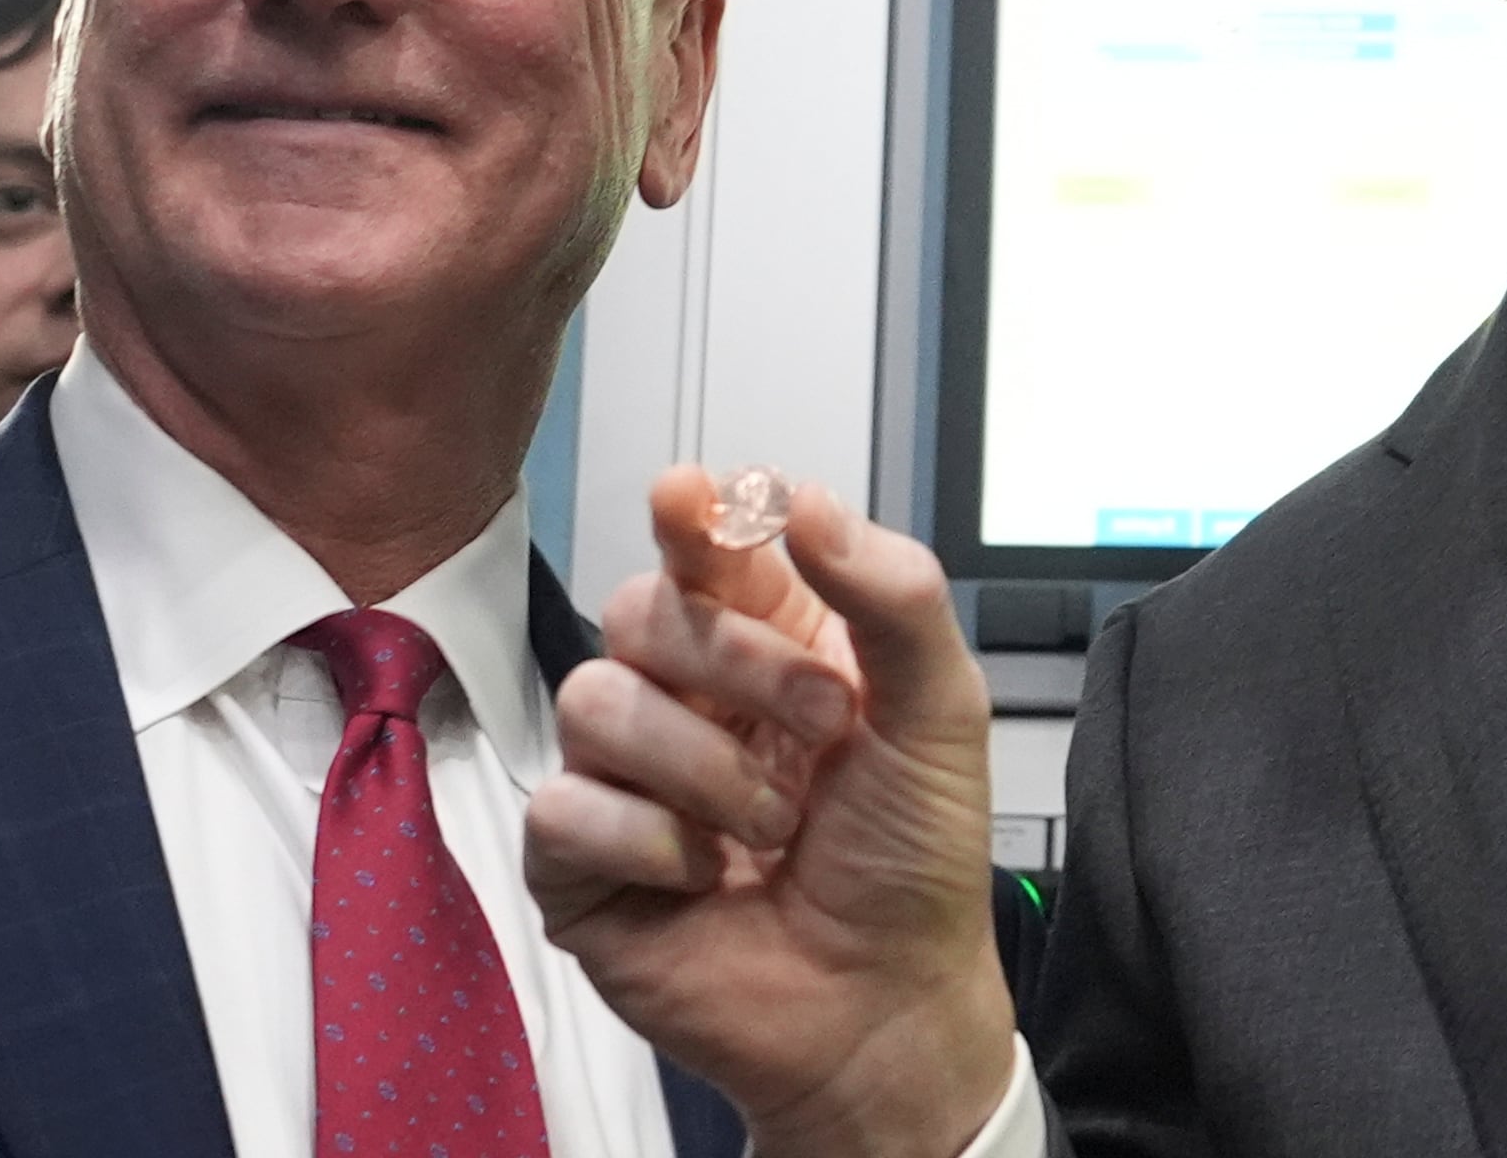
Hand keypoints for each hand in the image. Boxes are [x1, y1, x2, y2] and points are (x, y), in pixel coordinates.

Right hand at [526, 468, 1014, 1157]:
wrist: (887, 1007)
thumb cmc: (913, 866)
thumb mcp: (941, 714)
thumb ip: (894, 593)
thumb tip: (806, 501)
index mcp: (770, 642)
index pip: (705, 548)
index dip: (691, 515)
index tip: (690, 499)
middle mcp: (689, 697)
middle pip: (637, 609)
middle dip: (736, 661)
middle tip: (825, 727)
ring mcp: (628, 779)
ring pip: (593, 699)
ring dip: (705, 769)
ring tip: (771, 830)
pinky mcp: (581, 863)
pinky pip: (565, 807)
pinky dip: (651, 844)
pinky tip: (706, 878)